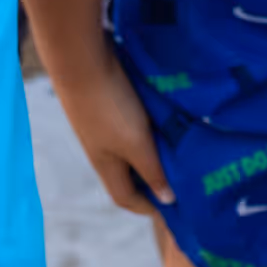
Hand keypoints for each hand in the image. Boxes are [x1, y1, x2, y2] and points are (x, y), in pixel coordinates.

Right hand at [55, 49, 174, 216]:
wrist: (81, 59)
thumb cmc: (110, 108)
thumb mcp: (136, 144)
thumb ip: (152, 170)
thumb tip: (168, 200)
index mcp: (106, 164)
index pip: (125, 198)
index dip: (148, 206)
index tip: (174, 207)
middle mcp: (102, 147)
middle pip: (129, 172)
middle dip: (153, 176)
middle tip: (184, 172)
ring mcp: (102, 122)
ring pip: (131, 144)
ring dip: (152, 147)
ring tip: (180, 142)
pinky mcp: (106, 100)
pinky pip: (131, 121)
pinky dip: (148, 124)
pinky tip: (164, 114)